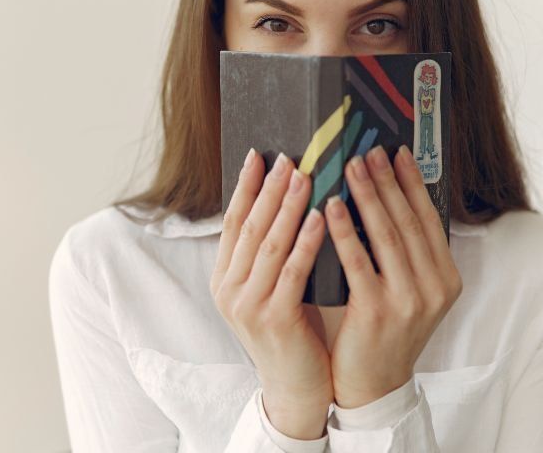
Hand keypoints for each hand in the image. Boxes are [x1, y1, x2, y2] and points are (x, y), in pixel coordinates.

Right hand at [210, 149, 332, 438]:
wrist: (295, 387)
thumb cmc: (291, 330)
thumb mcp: (270, 288)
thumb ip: (270, 252)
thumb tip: (285, 199)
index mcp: (224, 277)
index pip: (233, 222)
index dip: (245, 187)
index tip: (258, 155)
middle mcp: (228, 288)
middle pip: (249, 227)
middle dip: (268, 188)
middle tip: (287, 156)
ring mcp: (247, 305)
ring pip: (269, 245)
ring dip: (287, 207)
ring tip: (304, 175)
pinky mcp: (273, 319)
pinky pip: (291, 272)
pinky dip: (305, 242)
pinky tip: (319, 217)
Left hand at [324, 144, 461, 408]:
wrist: (372, 384)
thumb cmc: (380, 330)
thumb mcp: (406, 291)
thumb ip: (403, 253)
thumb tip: (383, 197)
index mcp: (446, 278)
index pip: (428, 219)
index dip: (412, 183)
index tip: (397, 151)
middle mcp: (435, 287)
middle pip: (409, 221)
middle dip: (388, 181)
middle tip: (369, 148)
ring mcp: (409, 300)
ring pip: (387, 235)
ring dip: (368, 196)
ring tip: (350, 165)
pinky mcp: (377, 311)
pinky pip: (358, 261)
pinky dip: (344, 230)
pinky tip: (328, 206)